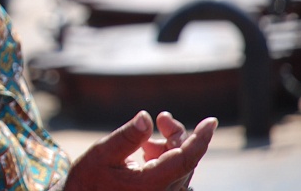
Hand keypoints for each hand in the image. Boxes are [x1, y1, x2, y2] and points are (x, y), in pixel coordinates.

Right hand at [61, 110, 217, 190]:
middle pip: (185, 159)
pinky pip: (173, 173)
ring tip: (148, 138)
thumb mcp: (102, 154)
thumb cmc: (90, 181)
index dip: (200, 139)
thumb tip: (146, 117)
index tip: (211, 121)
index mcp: (152, 184)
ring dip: (170, 145)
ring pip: (181, 166)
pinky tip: (146, 151)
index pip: (185, 159)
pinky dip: (165, 156)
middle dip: (177, 135)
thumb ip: (127, 137)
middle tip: (161, 118)